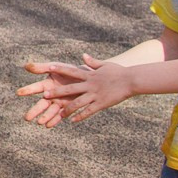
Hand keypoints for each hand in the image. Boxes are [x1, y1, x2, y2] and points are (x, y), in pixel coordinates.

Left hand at [17, 55, 134, 126]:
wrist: (132, 80)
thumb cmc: (119, 72)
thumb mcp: (105, 65)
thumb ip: (92, 62)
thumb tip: (83, 56)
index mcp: (90, 75)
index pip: (72, 71)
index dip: (60, 69)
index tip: (49, 68)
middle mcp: (90, 85)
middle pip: (70, 89)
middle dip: (57, 92)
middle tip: (45, 95)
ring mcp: (95, 95)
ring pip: (78, 103)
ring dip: (67, 109)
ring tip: (58, 114)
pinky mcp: (102, 103)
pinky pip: (89, 111)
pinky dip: (80, 116)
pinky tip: (73, 121)